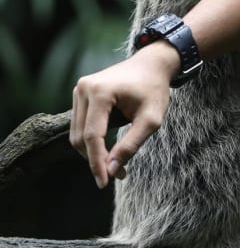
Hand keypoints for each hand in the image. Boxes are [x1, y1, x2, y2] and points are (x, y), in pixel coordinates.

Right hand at [70, 42, 179, 188]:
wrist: (152, 64)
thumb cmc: (155, 90)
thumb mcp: (151, 119)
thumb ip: (131, 144)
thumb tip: (110, 169)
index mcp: (100, 92)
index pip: (92, 136)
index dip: (97, 162)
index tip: (105, 182)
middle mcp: (83, 89)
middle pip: (80, 137)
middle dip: (96, 159)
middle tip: (117, 174)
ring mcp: (79, 90)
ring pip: (77, 133)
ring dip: (93, 152)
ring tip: (116, 164)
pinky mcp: (80, 93)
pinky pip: (81, 124)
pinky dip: (93, 140)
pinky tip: (110, 148)